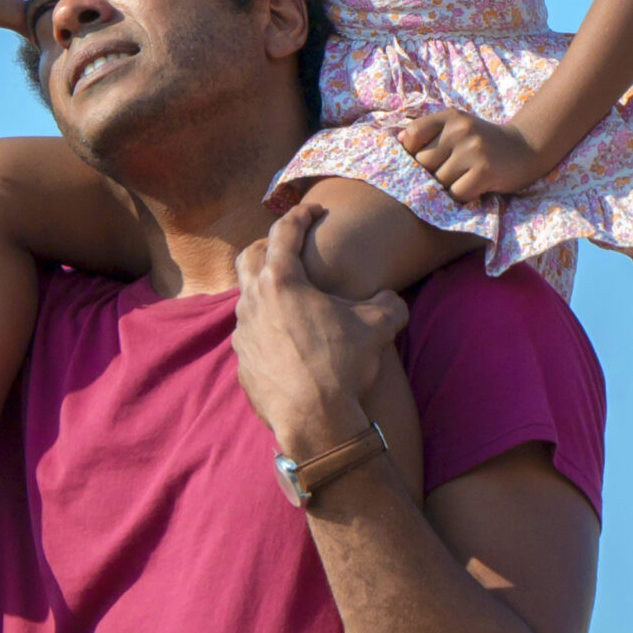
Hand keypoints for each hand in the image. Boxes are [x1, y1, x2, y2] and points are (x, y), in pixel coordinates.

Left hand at [232, 204, 410, 458]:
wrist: (315, 422)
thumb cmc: (343, 367)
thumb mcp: (378, 327)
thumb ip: (387, 303)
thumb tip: (392, 300)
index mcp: (282, 281)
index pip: (285, 232)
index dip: (301, 215)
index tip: (314, 210)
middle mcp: (253, 301)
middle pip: (249, 256)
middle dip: (268, 245)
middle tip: (288, 247)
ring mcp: (242, 332)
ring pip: (247, 297)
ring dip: (266, 290)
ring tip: (291, 298)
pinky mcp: (241, 361)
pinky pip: (250, 334)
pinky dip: (266, 327)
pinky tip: (287, 340)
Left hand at [398, 110, 548, 202]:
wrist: (526, 148)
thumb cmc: (484, 142)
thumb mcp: (458, 127)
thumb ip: (428, 131)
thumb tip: (398, 142)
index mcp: (450, 117)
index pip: (412, 134)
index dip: (412, 153)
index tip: (425, 160)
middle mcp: (460, 129)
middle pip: (423, 163)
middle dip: (430, 175)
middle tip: (447, 175)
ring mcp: (473, 150)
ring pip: (439, 181)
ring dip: (447, 188)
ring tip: (461, 180)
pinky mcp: (485, 171)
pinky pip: (456, 194)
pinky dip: (460, 197)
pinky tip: (472, 189)